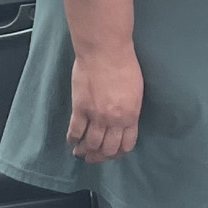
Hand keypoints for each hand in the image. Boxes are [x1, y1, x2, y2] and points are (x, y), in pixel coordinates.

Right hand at [67, 47, 142, 161]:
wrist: (105, 50)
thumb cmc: (124, 64)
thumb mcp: (136, 90)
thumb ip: (129, 108)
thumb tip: (123, 119)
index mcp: (131, 115)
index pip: (126, 144)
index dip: (119, 152)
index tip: (113, 152)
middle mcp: (114, 120)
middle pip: (108, 148)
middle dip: (101, 156)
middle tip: (95, 157)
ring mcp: (96, 115)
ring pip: (91, 144)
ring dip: (86, 151)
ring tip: (81, 153)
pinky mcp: (80, 108)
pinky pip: (75, 131)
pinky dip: (73, 139)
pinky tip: (72, 141)